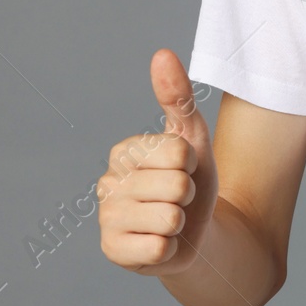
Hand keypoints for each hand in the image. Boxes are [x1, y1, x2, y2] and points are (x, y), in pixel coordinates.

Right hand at [97, 49, 219, 275]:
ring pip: (169, 217)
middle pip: (176, 185)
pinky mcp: (113, 251)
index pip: (177, 152)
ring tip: (169, 222)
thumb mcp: (192, 139)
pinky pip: (159, 248)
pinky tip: (161, 243)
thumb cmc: (191, 182)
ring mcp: (107, 218)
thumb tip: (162, 54)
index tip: (184, 171)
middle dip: (188, 197)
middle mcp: (107, 182)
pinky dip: (171, 249)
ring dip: (180, 223)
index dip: (192, 166)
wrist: (197, 234)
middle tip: (177, 201)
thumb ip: (178, 97)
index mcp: (123, 151)